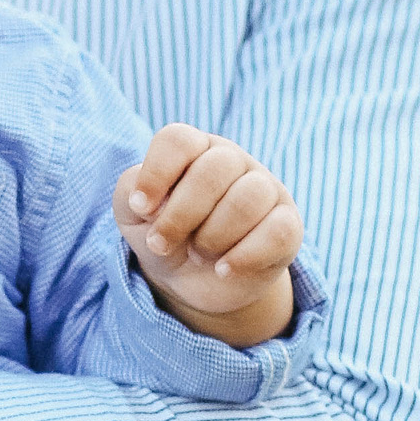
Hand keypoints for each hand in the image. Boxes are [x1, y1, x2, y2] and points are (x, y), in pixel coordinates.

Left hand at [115, 127, 302, 340]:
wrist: (193, 281)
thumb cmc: (164, 234)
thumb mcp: (133, 214)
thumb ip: (130, 191)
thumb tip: (155, 198)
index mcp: (196, 149)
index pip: (179, 139)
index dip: (156, 173)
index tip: (140, 209)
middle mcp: (234, 161)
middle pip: (215, 168)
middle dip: (180, 215)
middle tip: (163, 243)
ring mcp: (267, 190)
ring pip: (249, 198)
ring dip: (213, 236)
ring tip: (198, 254)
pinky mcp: (289, 225)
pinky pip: (279, 232)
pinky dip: (244, 256)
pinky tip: (223, 269)